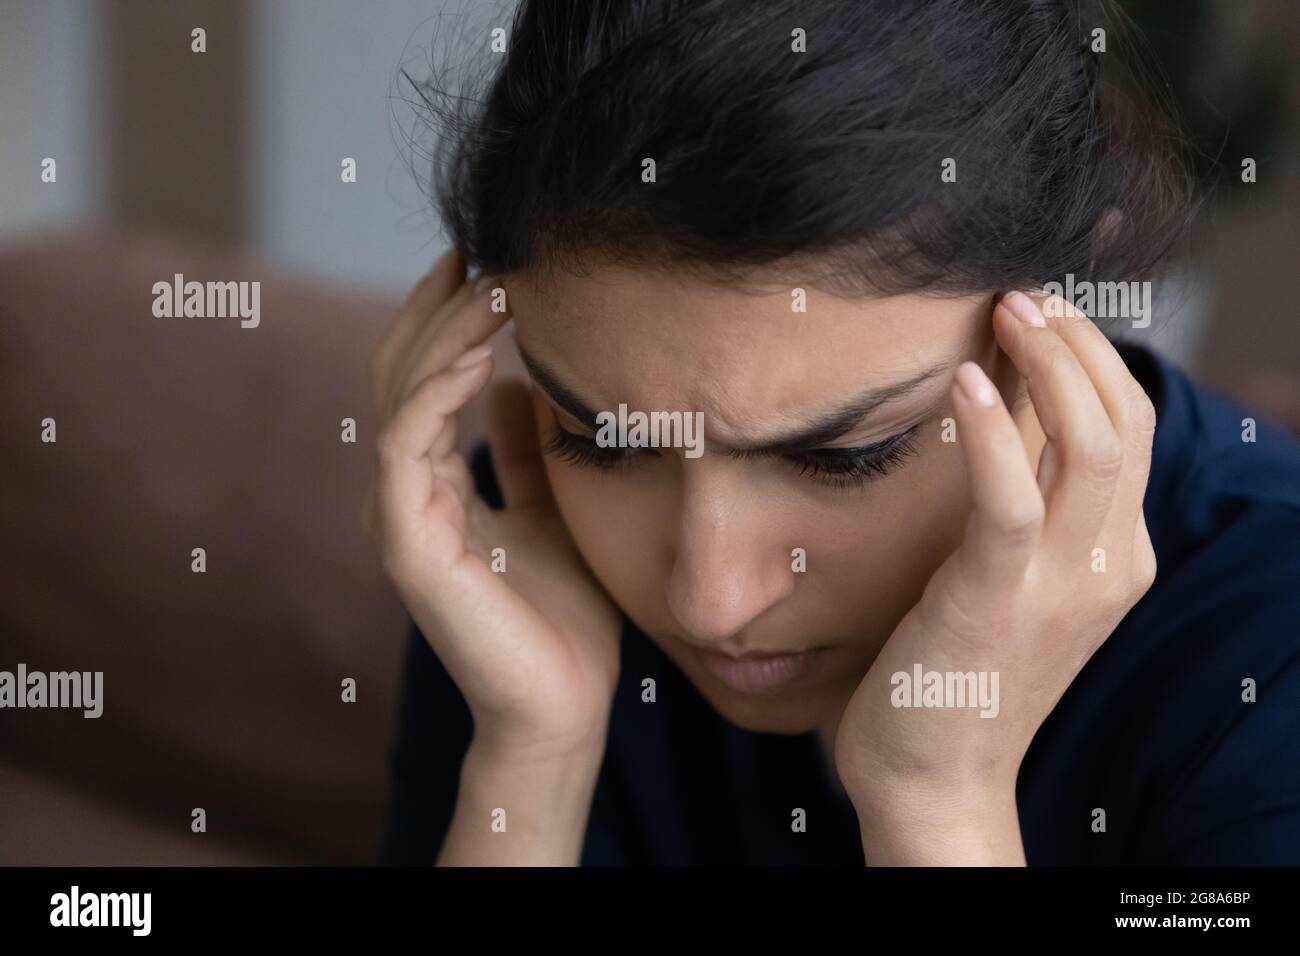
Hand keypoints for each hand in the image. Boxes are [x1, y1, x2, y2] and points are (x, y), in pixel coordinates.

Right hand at [364, 251, 621, 760]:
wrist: (565, 705)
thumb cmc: (563, 616)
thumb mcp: (553, 510)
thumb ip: (525, 454)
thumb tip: (516, 387)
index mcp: (435, 487)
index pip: (421, 381)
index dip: (443, 319)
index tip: (484, 261)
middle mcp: (407, 496)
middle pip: (400, 376)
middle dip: (436, 309)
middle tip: (479, 251)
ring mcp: (401, 522)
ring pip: (399, 400)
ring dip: (440, 337)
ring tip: (488, 286)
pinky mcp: (411, 550)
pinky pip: (407, 452)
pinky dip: (433, 398)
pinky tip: (476, 358)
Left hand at [834, 291, 1157, 859]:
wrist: (934, 779)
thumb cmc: (959, 671)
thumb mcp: (1014, 580)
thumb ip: (1030, 507)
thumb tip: (1006, 414)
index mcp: (1118, 557)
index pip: (1133, 427)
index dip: (1095, 355)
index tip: (1042, 309)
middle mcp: (1108, 566)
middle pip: (1126, 419)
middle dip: (1077, 341)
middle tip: (1020, 294)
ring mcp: (1060, 587)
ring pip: (1092, 442)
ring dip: (1050, 362)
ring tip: (1002, 312)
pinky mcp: (996, 601)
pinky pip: (1013, 497)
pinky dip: (996, 429)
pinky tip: (962, 383)